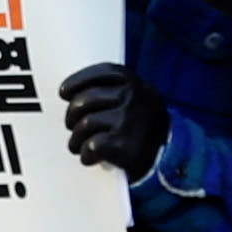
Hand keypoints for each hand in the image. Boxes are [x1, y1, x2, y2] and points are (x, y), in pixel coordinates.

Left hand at [58, 63, 168, 180]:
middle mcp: (132, 96)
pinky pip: (89, 145)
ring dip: (76, 140)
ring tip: (79, 147)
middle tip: (72, 127)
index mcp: (135, 82)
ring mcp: (128, 119)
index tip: (64, 93)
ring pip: (83, 125)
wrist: (167, 158)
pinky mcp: (122, 143)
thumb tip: (72, 95)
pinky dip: (86, 155)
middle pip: (83, 100)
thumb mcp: (137, 100)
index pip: (101, 73)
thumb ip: (113, 91)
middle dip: (71, 116)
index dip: (78, 81)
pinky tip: (91, 158)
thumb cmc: (143, 128)